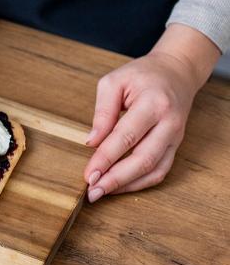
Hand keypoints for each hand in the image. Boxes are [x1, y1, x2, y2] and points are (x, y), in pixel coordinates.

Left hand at [84, 24, 219, 201]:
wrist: (176, 72)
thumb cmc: (141, 75)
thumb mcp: (114, 82)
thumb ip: (102, 112)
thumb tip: (91, 142)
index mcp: (154, 104)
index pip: (126, 137)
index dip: (105, 158)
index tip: (88, 175)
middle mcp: (169, 123)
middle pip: (143, 159)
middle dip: (116, 179)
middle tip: (93, 192)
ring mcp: (176, 137)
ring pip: (155, 170)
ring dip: (127, 185)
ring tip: (102, 193)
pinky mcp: (175, 146)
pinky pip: (160, 171)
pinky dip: (140, 183)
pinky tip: (119, 186)